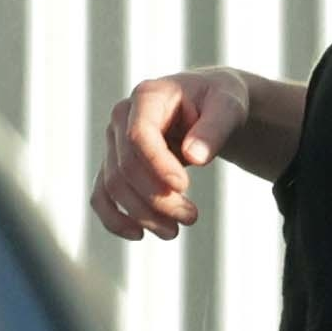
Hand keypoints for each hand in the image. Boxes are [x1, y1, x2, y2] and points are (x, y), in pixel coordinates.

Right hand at [90, 67, 250, 239]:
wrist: (210, 105)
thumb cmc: (219, 101)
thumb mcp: (229, 106)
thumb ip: (215, 127)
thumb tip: (195, 157)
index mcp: (148, 96)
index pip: (139, 136)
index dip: (157, 165)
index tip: (184, 187)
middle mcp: (122, 117)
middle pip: (126, 167)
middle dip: (157, 198)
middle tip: (192, 217)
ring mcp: (114, 142)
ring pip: (114, 186)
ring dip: (142, 214)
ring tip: (175, 231)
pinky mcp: (114, 163)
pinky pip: (102, 195)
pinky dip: (114, 218)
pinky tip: (138, 234)